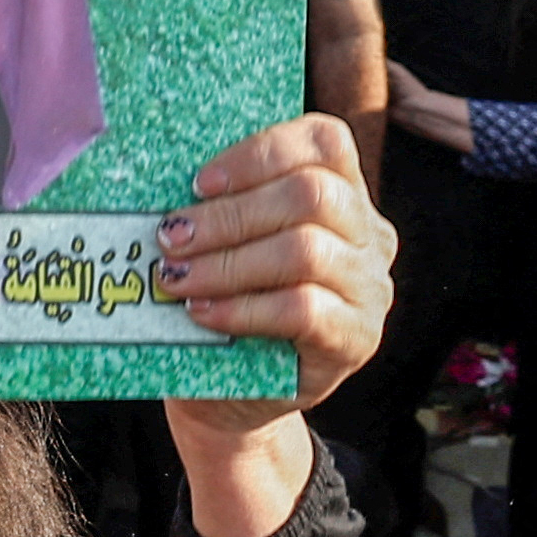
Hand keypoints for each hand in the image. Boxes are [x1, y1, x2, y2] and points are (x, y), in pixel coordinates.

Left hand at [161, 112, 393, 413]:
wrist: (234, 394)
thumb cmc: (225, 304)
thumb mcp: (229, 245)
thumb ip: (222, 205)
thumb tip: (166, 173)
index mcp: (344, 193)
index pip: (324, 142)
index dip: (259, 154)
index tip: (198, 182)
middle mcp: (370, 235)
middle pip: (311, 194)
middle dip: (230, 214)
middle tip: (172, 236)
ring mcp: (369, 289)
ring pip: (306, 250)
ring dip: (229, 262)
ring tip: (177, 278)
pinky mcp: (355, 339)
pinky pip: (303, 309)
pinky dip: (243, 308)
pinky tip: (202, 312)